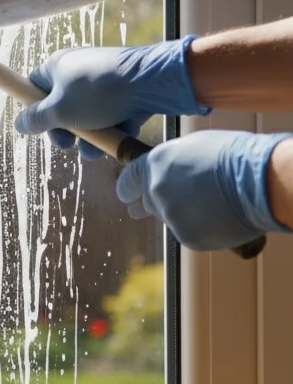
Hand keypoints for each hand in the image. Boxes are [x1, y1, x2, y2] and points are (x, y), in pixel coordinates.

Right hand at [13, 37, 208, 159]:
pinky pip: (111, 116)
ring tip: (95, 149)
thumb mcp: (60, 110)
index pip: (34, 87)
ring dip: (89, 137)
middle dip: (65, 131)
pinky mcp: (126, 94)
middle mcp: (79, 71)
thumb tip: (18, 123)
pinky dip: (112, 129)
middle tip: (68, 144)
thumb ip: (36, 119)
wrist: (154, 82)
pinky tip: (118, 138)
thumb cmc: (100, 93)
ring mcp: (104, 83)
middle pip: (61, 107)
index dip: (34, 109)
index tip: (41, 126)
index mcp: (57, 66)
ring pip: (88, 116)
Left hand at [116, 130, 290, 250]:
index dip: (127, 188)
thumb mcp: (196, 147)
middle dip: (151, 205)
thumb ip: (174, 163)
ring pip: (173, 219)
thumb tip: (172, 174)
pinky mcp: (187, 236)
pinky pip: (191, 234)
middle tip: (157, 207)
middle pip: (150, 202)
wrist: (257, 180)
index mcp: (156, 163)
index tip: (126, 196)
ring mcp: (170, 215)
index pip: (130, 179)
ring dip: (186, 214)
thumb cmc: (235, 156)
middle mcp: (156, 190)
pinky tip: (222, 218)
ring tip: (214, 205)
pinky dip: (204, 229)